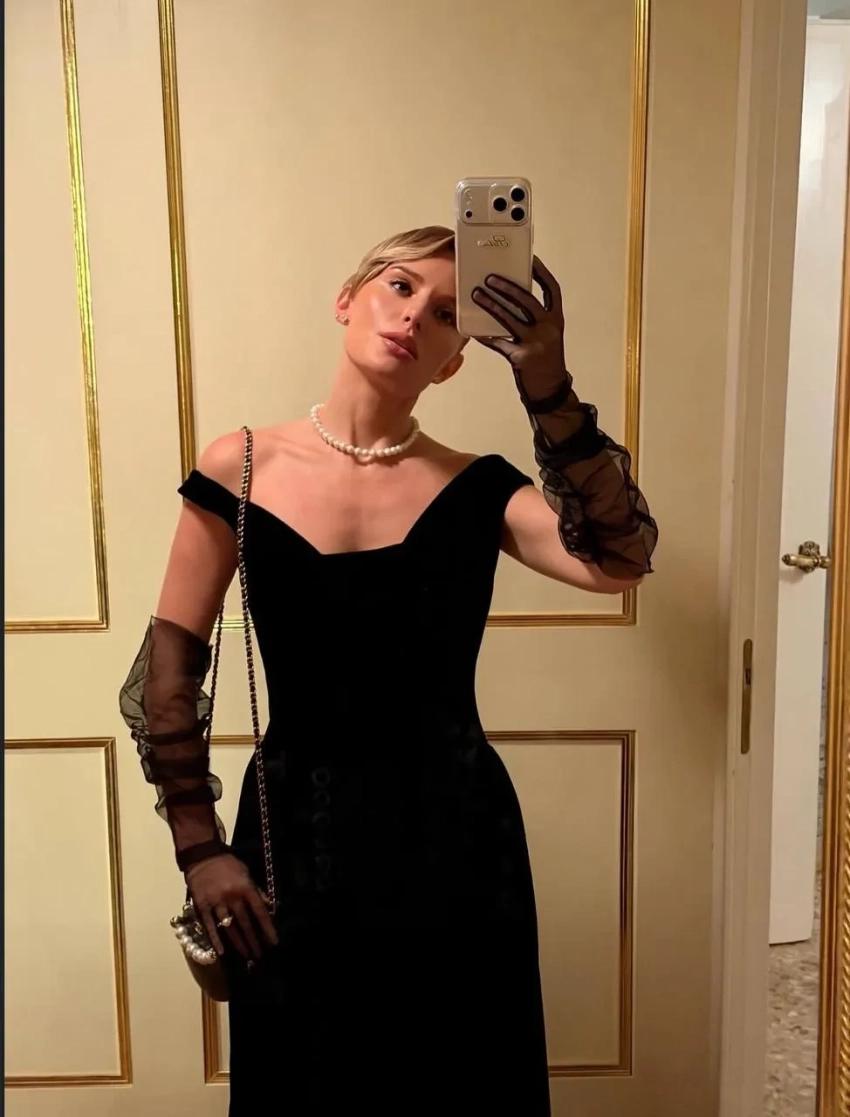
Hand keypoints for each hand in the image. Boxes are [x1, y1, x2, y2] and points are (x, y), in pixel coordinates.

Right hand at [185, 853, 277, 959]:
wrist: (203, 856)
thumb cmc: (228, 864)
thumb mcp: (246, 873)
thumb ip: (256, 891)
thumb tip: (269, 905)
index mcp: (245, 888)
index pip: (260, 911)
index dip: (267, 928)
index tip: (273, 942)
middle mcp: (232, 897)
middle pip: (245, 923)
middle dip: (253, 940)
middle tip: (259, 955)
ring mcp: (216, 903)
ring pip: (229, 927)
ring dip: (238, 942)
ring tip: (246, 955)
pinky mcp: (202, 906)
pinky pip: (209, 926)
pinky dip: (215, 940)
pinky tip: (221, 952)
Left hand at [471, 256, 569, 400]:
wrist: (550, 389)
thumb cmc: (546, 359)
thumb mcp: (547, 335)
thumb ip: (534, 318)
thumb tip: (509, 298)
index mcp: (556, 319)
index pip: (552, 289)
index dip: (541, 273)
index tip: (530, 259)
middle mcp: (548, 328)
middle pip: (527, 301)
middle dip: (507, 287)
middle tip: (489, 278)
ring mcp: (535, 343)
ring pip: (510, 319)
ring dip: (492, 305)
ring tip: (477, 294)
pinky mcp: (521, 358)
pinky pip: (499, 343)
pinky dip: (487, 337)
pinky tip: (475, 331)